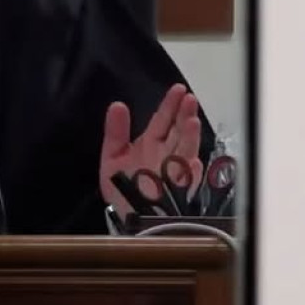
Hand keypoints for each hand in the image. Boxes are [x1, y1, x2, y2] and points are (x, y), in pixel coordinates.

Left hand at [99, 84, 202, 216]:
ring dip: (190, 136)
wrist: (127, 215)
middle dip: (183, 115)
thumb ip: (115, 131)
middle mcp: (165, 153)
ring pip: (185, 150)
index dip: (170, 104)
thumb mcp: (111, 157)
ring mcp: (174, 170)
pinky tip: (192, 160)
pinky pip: (186, 179)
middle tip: (189, 99)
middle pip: (177, 130)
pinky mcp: (179, 189)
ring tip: (191, 121)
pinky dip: (190, 170)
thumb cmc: (121, 187)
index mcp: (150, 143)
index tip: (178, 89)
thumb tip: (118, 104)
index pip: (162, 120)